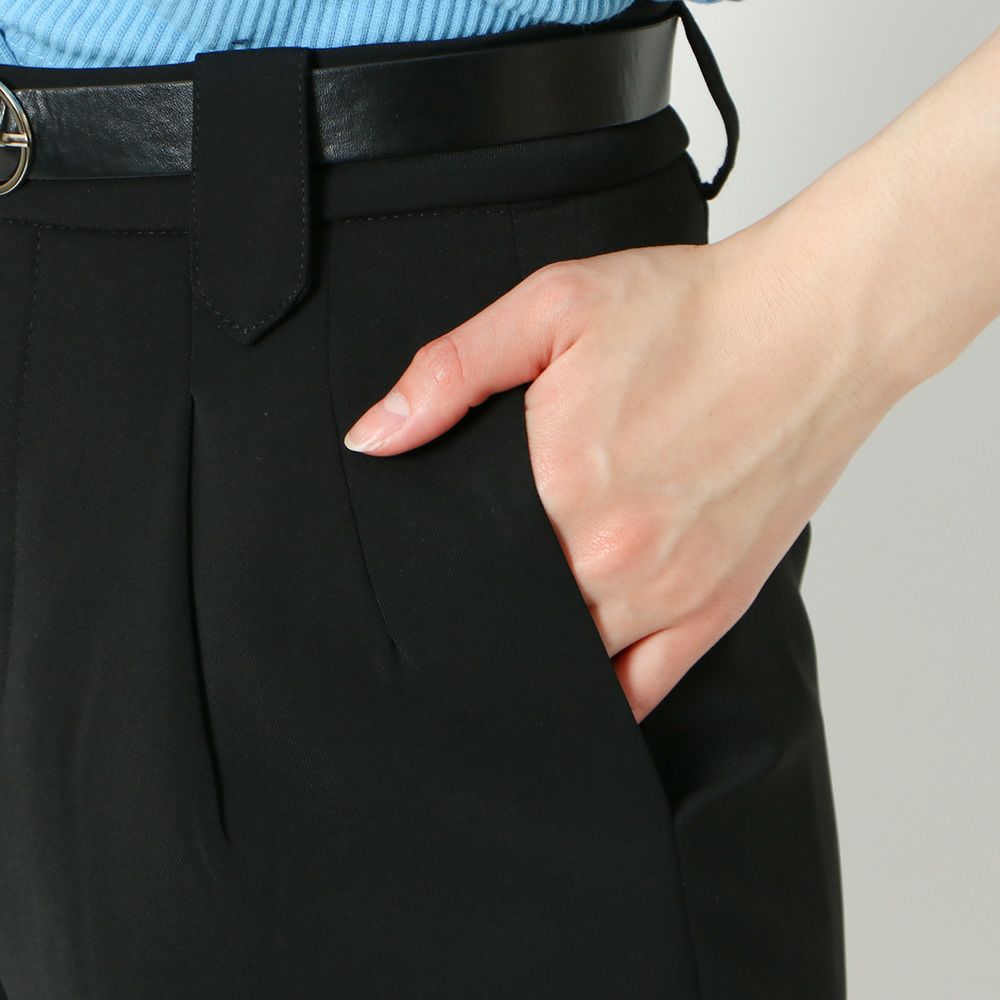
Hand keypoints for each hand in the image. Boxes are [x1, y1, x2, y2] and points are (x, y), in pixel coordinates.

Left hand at [342, 220, 904, 721]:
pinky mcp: (716, 606)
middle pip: (512, 622)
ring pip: (570, 665)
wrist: (814, 327)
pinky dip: (603, 699)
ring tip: (506, 647)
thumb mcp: (553, 308)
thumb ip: (451, 372)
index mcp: (559, 488)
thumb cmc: (693, 313)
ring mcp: (668, 592)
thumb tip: (373, 437)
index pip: (463, 569)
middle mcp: (611, 556)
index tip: (417, 582)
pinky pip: (644, 690)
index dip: (434, 576)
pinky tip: (575, 688)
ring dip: (533, 658)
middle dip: (477, 619)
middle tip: (453, 615)